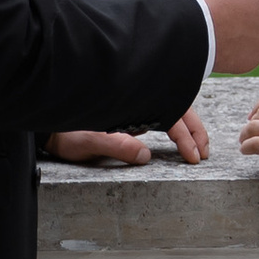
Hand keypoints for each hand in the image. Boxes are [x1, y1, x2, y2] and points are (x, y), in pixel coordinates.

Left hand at [49, 113, 211, 166]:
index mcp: (132, 105)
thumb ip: (117, 146)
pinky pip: (162, 116)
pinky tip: (181, 138)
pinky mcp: (133, 115)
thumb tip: (144, 154)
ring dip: (189, 127)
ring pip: (173, 110)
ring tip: (200, 146)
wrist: (53, 134)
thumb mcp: (89, 142)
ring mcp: (137, 107)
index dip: (185, 137)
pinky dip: (177, 126)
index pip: (170, 117)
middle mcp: (138, 102)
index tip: (194, 156)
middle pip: (178, 109)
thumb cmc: (67, 136)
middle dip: (196, 130)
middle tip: (205, 152)